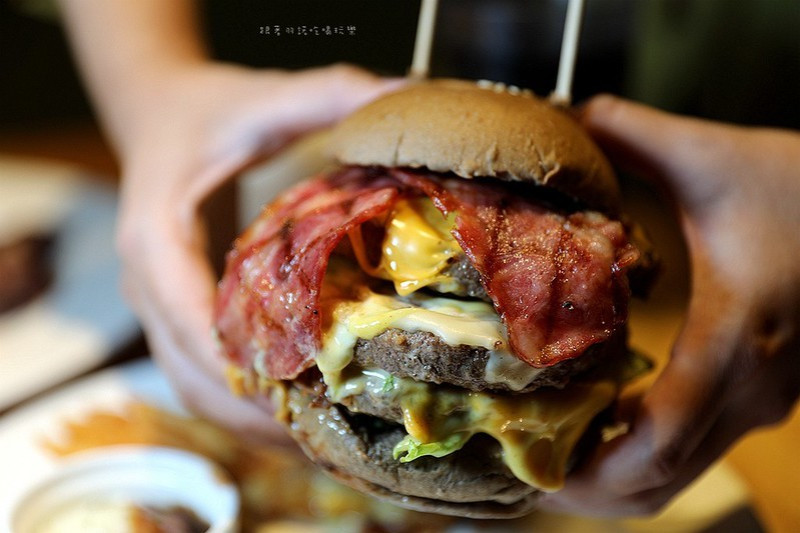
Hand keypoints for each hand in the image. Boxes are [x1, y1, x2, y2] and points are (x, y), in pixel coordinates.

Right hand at [115, 63, 402, 442]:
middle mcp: (147, 283)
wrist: (158, 112)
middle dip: (254, 414)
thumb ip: (328, 93)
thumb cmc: (208, 109)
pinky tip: (295, 416)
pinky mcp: (176, 312)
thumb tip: (408, 96)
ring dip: (249, 422)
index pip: (189, 320)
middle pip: (189, 375)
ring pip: (191, 388)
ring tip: (320, 444)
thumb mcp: (263, 96)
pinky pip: (200, 376)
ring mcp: (157, 304)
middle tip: (329, 439)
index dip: (240, 369)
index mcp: (155, 238)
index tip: (299, 401)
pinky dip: (241, 405)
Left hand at [540, 95, 799, 514]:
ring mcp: (760, 400)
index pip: (657, 440)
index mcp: (733, 340)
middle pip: (660, 479)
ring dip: (612, 474)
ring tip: (549, 449)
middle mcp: (749, 390)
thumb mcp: (714, 156)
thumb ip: (634, 133)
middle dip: (588, 487)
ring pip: (678, 472)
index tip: (532, 467)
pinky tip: (599, 419)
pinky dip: (640, 452)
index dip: (590, 469)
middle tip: (522, 466)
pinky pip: (692, 447)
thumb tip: (567, 114)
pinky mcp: (760, 394)